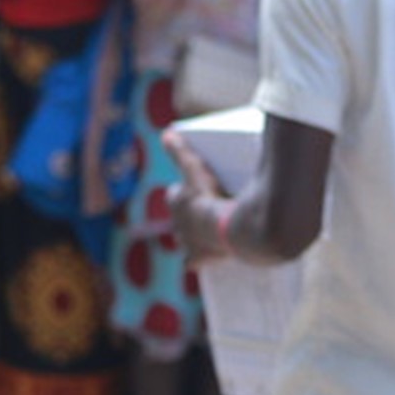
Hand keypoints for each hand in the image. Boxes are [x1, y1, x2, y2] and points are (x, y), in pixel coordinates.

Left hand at [164, 130, 232, 261]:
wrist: (228, 229)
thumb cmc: (211, 197)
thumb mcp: (195, 169)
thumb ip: (180, 152)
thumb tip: (166, 133)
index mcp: (176, 203)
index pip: (175, 195)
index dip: (184, 193)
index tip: (197, 190)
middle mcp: (177, 225)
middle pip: (179, 220)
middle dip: (188, 217)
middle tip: (207, 210)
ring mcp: (188, 243)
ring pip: (185, 240)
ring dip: (194, 236)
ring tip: (211, 230)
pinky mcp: (200, 259)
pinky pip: (194, 261)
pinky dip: (200, 258)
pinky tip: (212, 254)